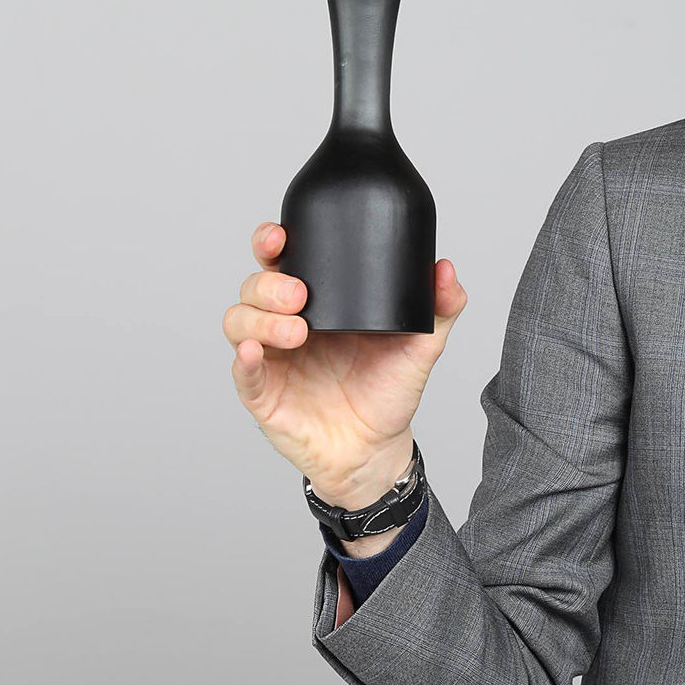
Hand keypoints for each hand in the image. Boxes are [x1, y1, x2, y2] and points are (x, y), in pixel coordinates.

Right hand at [224, 221, 467, 507]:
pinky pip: (242, 373)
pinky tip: (256, 352)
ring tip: (298, 331)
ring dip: (260, 319)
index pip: (282, 261)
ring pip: (239, 323)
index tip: (280, 236)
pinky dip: (243, 360)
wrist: (378, 447)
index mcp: (318, 302)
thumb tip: (446, 269)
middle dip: (270, 283)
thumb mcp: (421, 345)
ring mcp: (272, 359)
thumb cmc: (388, 392)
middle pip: (254, 287)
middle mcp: (286, 324)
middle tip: (301, 294)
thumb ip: (440, 307)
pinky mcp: (263, 395)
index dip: (271, 242)